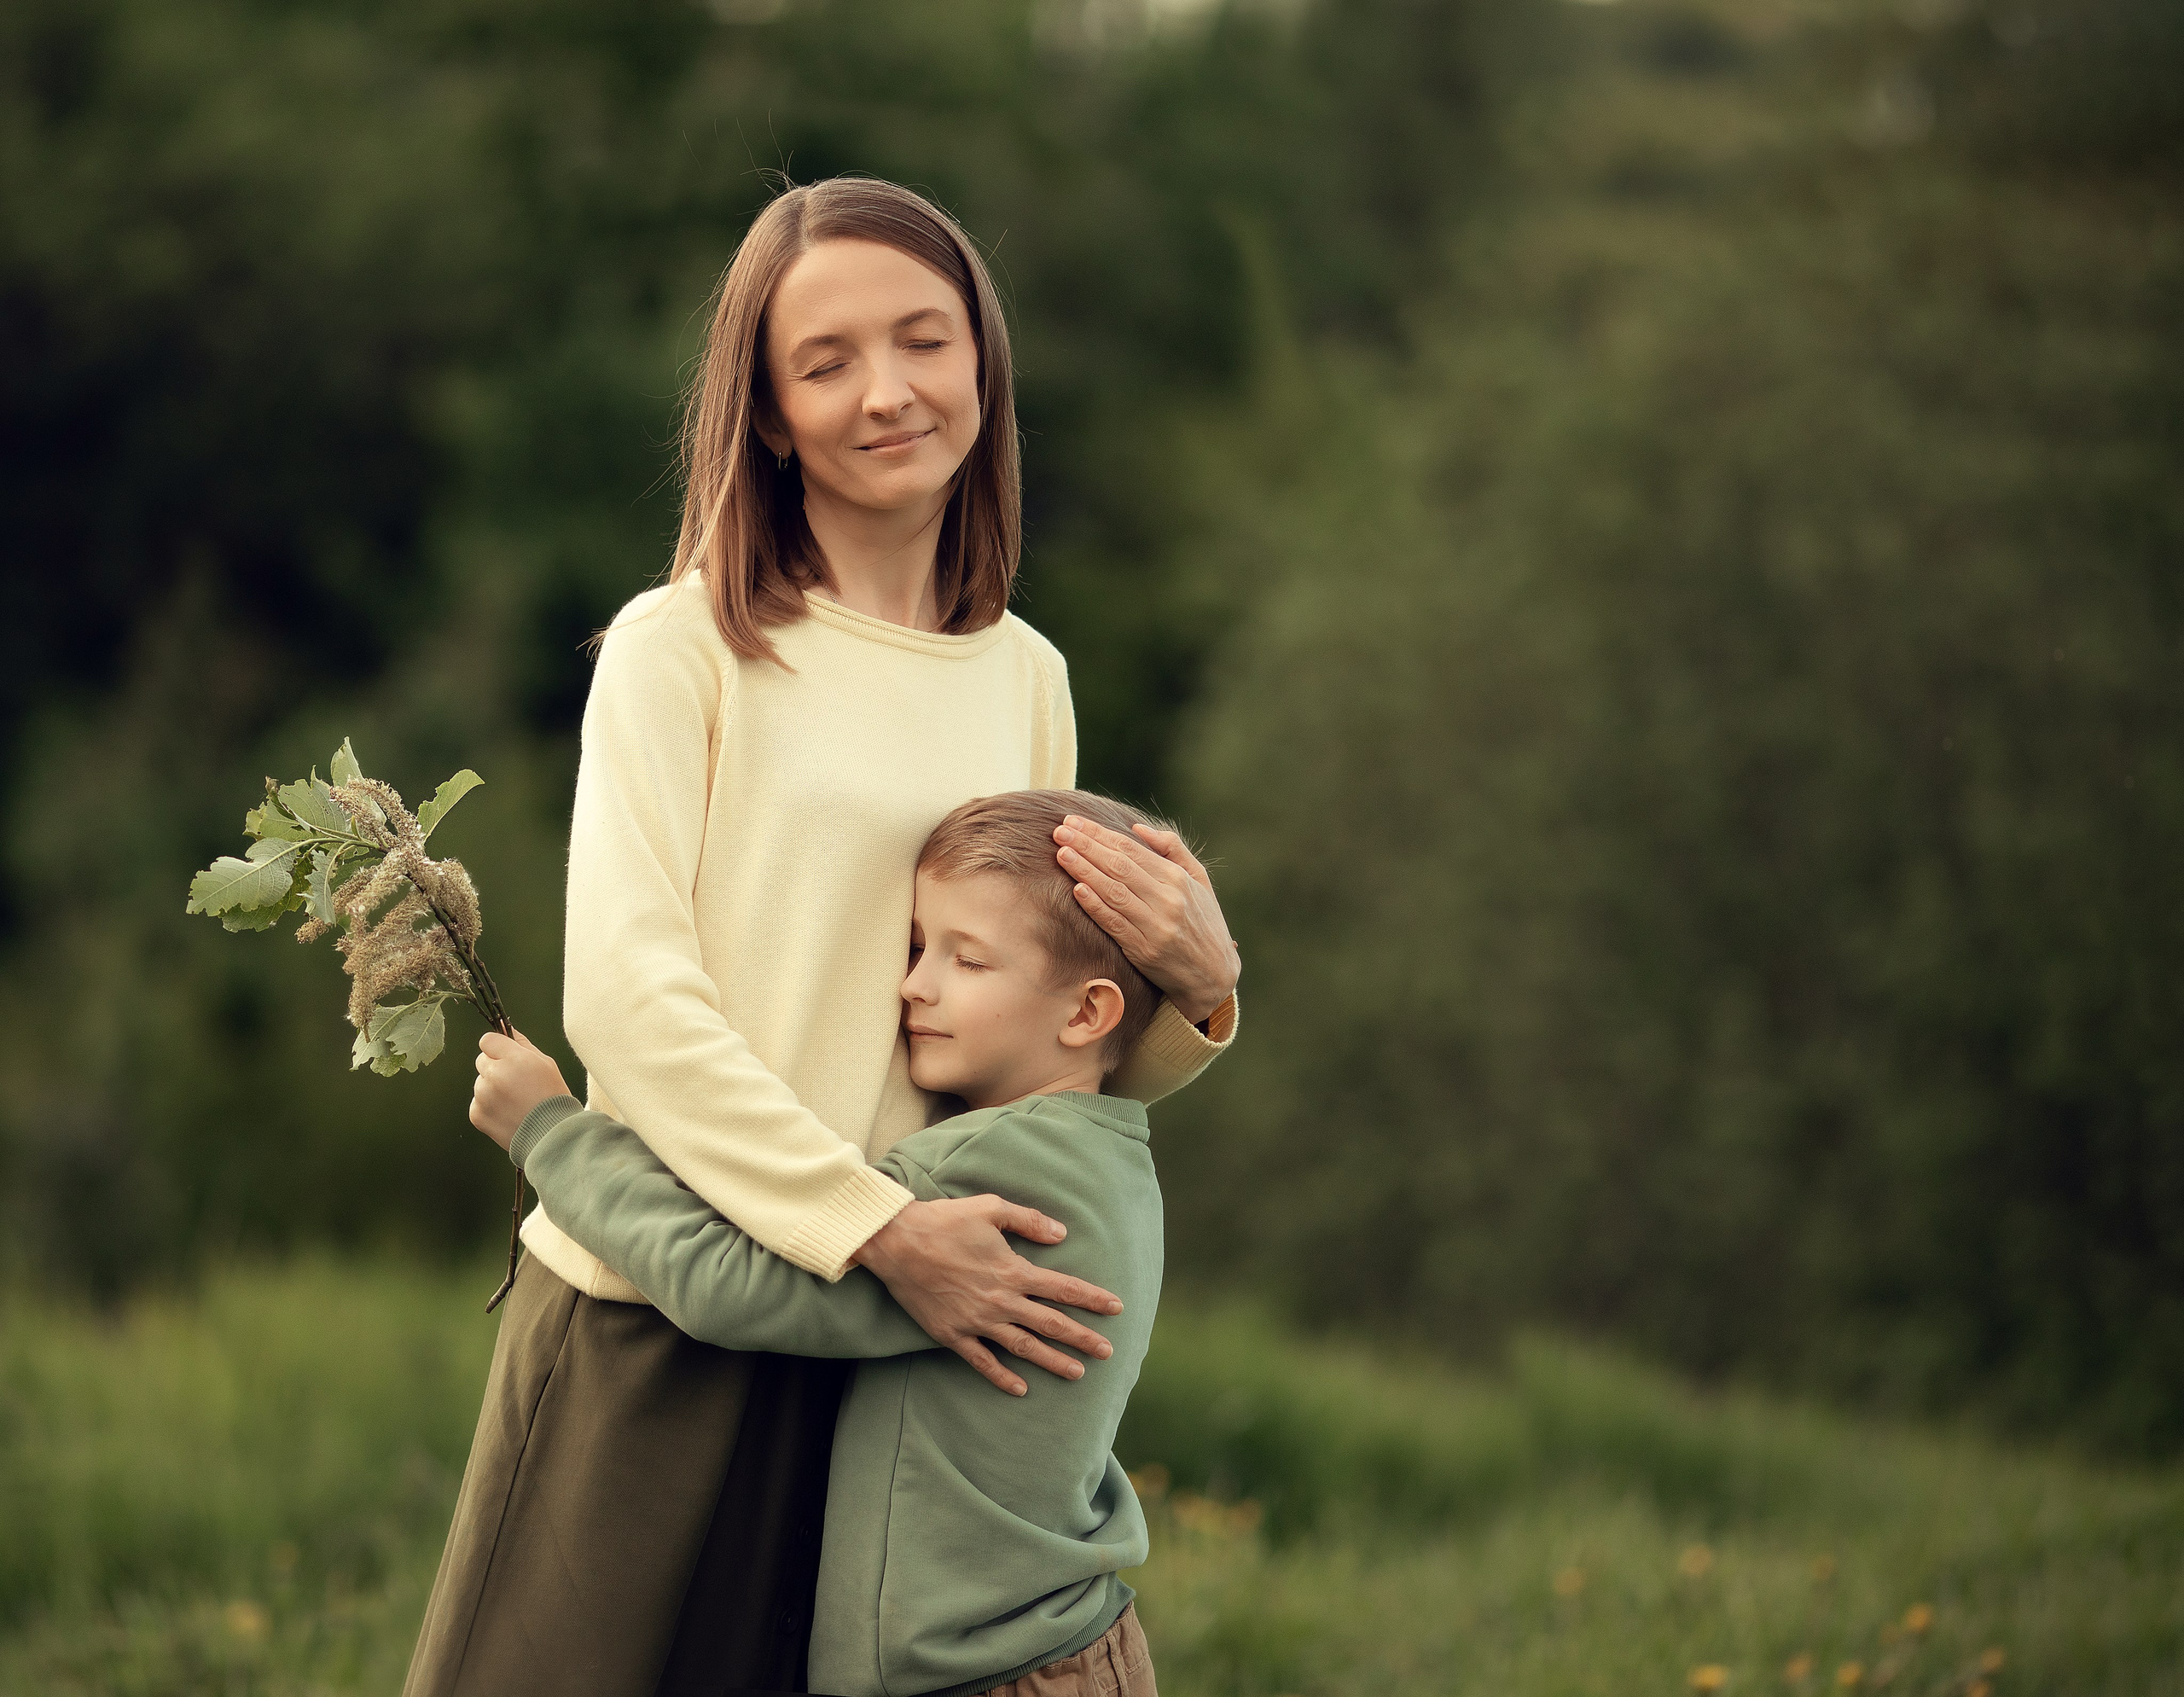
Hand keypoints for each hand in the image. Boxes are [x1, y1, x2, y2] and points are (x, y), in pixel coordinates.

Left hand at [470, 1030, 572, 1151]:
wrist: (551, 1136)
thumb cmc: (553, 1097)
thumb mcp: (546, 1064)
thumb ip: (524, 1045)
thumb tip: (509, 1030)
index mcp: (513, 1058)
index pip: (487, 1040)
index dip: (497, 1048)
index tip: (507, 1056)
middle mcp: (494, 1075)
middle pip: (482, 1061)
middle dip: (495, 1068)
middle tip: (515, 1083)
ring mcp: (483, 1096)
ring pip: (480, 1082)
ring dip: (492, 1088)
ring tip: (514, 1102)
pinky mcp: (477, 1114)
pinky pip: (477, 1102)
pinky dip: (488, 1107)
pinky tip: (507, 1113)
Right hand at [852, 1197, 1123, 1395]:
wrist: (896, 1243)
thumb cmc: (943, 1221)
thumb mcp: (990, 1208)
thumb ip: (1028, 1220)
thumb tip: (1061, 1234)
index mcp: (1012, 1271)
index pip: (1063, 1288)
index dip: (1092, 1298)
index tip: (1116, 1307)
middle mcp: (1000, 1301)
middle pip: (1050, 1324)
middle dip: (1082, 1338)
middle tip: (1108, 1352)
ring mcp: (976, 1321)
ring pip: (1023, 1347)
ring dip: (1052, 1361)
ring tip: (1077, 1373)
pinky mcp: (952, 1335)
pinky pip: (982, 1361)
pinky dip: (1001, 1376)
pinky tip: (1020, 1388)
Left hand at [1054, 815, 1240, 1024]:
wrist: (1214, 975)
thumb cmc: (1204, 922)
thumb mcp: (1200, 881)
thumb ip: (1173, 850)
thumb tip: (1138, 828)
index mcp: (1178, 879)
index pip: (1131, 850)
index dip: (1100, 834)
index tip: (1074, 822)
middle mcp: (1168, 900)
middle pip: (1119, 866)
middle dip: (1086, 846)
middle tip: (1059, 831)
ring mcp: (1156, 926)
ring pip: (1114, 892)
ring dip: (1084, 871)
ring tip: (1062, 854)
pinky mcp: (1145, 951)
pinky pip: (1115, 924)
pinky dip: (1095, 906)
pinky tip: (1077, 890)